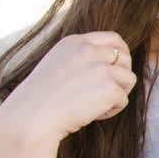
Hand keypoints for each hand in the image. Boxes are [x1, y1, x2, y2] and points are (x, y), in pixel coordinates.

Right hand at [0, 32, 136, 150]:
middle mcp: (88, 51)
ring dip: (117, 94)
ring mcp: (100, 68)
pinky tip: (91, 115)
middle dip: (121, 76)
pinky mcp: (109, 88)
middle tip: (106, 93)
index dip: (122, 53)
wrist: (30, 118)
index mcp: (75, 42)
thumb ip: (83, 58)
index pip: (113, 38)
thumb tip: (115, 61)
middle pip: (126, 59)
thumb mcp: (59, 65)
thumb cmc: (41, 99)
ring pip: (129, 79)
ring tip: (95, 106)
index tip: (119, 67)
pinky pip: (123, 100)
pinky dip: (111, 110)